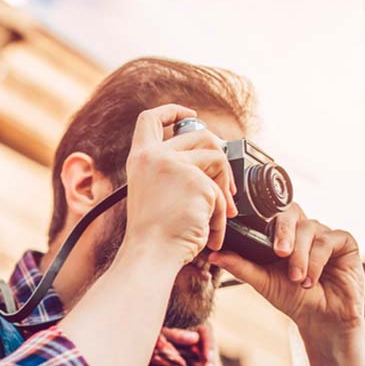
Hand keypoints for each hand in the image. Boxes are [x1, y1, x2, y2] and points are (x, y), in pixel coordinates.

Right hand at [122, 104, 237, 265]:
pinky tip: (211, 232)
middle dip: (219, 158)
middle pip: (200, 134)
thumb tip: (209, 156)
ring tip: (220, 214)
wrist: (151, 255)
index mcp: (140, 159)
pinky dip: (221, 215)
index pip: (151, 118)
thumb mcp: (153, 192)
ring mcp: (176, 165)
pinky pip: (222, 191)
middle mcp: (155, 156)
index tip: (189, 114)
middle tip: (225, 186)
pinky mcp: (197, 181)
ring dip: (224, 188)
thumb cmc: (153, 235)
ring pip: (218, 158)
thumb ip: (171, 171)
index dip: (172, 110)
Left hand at [208, 202, 364, 334]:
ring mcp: (324, 233)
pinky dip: (318, 260)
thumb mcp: (262, 281)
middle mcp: (304, 229)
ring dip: (301, 256)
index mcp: (282, 234)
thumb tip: (213, 254)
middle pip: (292, 213)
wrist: (321, 318)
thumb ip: (240, 266)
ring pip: (310, 229)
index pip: (273, 212)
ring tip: (297, 279)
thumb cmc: (292, 298)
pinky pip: (329, 240)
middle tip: (279, 254)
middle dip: (284, 233)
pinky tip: (311, 279)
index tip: (254, 235)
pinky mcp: (344, 242)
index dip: (264, 217)